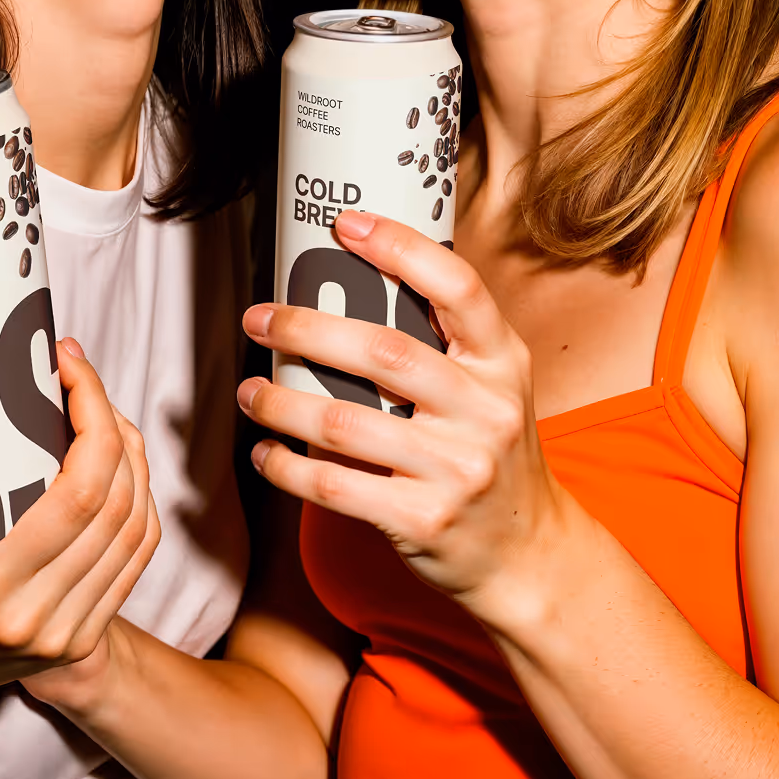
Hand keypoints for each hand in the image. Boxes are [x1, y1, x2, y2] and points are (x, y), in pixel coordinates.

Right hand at [0, 338, 160, 728]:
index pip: (80, 493)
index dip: (94, 419)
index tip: (67, 367)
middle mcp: (33, 615)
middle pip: (117, 504)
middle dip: (114, 425)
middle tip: (80, 379)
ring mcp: (64, 633)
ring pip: (136, 531)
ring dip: (134, 460)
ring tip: (101, 412)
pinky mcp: (82, 639)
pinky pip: (135, 561)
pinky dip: (141, 506)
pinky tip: (121, 466)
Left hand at [237, 210, 564, 623]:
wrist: (528, 554)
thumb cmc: (492, 454)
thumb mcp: (495, 388)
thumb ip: (444, 343)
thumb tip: (356, 279)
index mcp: (503, 363)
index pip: (458, 288)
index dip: (401, 248)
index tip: (345, 224)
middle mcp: (486, 410)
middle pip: (383, 351)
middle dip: (306, 328)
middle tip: (259, 318)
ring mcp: (457, 468)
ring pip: (344, 422)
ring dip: (281, 402)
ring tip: (250, 391)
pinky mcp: (423, 519)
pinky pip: (335, 485)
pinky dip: (287, 467)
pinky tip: (266, 453)